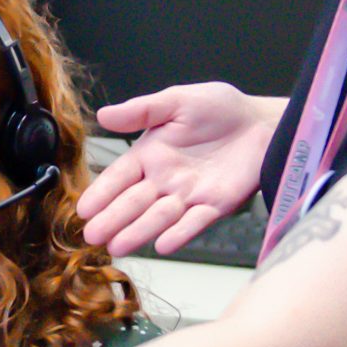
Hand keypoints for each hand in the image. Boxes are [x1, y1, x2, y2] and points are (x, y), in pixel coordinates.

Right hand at [77, 83, 279, 255]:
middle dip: (112, 219)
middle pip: (134, 203)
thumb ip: (141, 110)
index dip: (102, 192)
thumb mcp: (176, 100)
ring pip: (159, 217)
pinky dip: (180, 234)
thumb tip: (103, 115)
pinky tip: (163, 245)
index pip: (120, 177)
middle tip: (91, 236)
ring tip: (117, 246)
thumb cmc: (220, 108)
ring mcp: (189, 195)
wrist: (262, 123)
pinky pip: (195, 222)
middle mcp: (165, 179)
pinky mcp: (216, 205)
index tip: (84, 209)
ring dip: (139, 232)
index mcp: (151, 154)